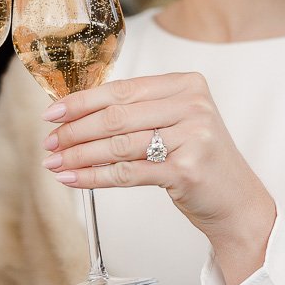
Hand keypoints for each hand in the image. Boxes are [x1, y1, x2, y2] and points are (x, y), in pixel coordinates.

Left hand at [42, 72, 275, 284]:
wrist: (236, 200)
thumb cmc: (198, 159)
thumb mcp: (175, 123)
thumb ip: (137, 111)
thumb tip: (75, 113)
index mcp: (187, 84)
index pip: (122, 89)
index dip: (81, 102)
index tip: (52, 114)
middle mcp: (193, 105)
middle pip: (116, 116)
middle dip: (75, 130)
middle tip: (49, 143)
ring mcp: (193, 137)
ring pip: (118, 145)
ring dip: (79, 156)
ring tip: (55, 163)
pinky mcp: (187, 170)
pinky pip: (127, 173)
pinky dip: (94, 177)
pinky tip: (73, 179)